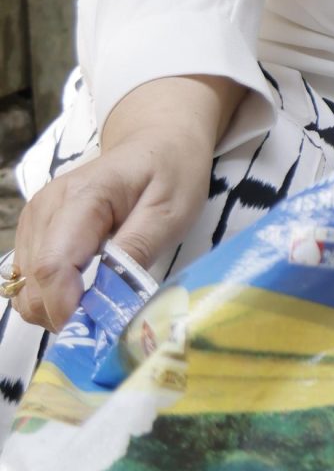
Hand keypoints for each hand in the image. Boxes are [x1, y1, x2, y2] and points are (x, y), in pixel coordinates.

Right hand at [13, 141, 206, 333]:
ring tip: (100, 305)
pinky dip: (51, 297)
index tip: (99, 329)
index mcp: (81, 198)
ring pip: (25, 287)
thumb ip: (137, 251)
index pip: (53, 266)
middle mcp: (46, 208)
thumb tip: (109, 296)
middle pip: (33, 283)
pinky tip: (84, 293)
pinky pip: (28, 280)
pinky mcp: (34, 230)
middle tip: (109, 322)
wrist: (155, 141)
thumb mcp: (171, 211)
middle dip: (65, 315)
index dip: (68, 308)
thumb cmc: (170, 172)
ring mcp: (35, 219)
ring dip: (57, 309)